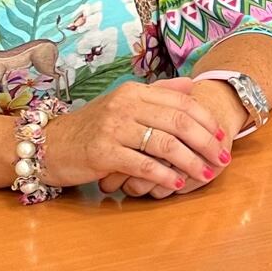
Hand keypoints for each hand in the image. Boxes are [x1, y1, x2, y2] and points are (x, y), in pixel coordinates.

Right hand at [96, 78, 248, 198]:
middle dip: (206, 142)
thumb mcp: (123, 103)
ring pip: (165, 144)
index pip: (181, 102)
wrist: (48, 145)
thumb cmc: (90, 128)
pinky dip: (165, 176)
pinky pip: (143, 165)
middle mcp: (125, 104)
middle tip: (222, 158)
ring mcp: (113, 128)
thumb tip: (191, 86)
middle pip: (179, 122)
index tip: (223, 136)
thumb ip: (157, 94)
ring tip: (206, 174)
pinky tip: (177, 184)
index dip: (206, 120)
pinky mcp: (103, 152)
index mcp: (134, 91)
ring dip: (191, 162)